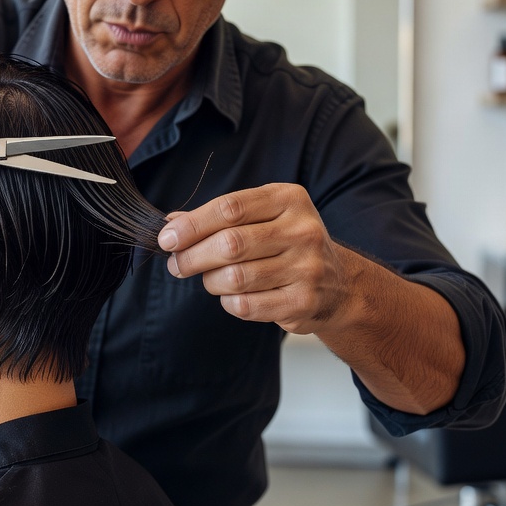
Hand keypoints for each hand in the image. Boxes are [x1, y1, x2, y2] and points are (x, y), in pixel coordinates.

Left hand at [158, 184, 354, 334]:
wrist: (339, 286)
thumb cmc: (287, 244)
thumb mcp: (262, 218)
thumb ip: (218, 218)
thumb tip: (170, 222)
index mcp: (289, 199)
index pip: (230, 208)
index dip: (192, 225)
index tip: (166, 239)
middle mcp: (303, 230)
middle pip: (230, 244)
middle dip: (193, 256)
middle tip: (177, 265)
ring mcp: (307, 267)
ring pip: (235, 278)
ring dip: (210, 281)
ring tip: (209, 279)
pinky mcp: (304, 302)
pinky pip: (246, 306)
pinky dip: (229, 302)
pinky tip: (232, 295)